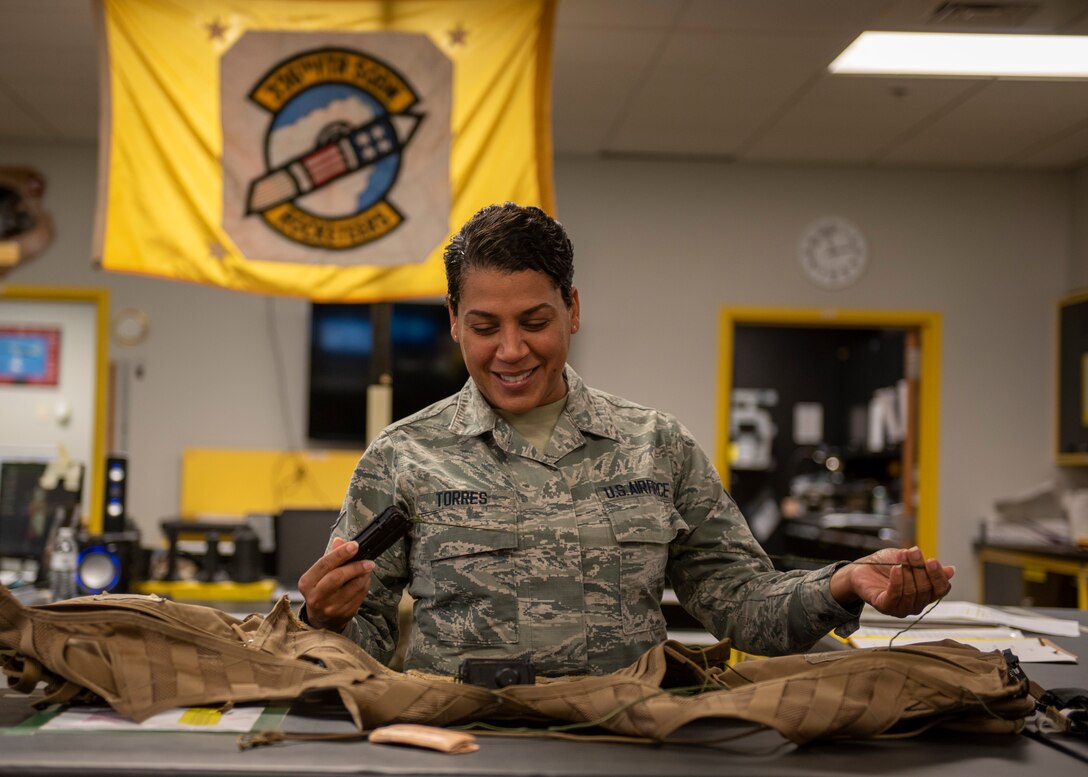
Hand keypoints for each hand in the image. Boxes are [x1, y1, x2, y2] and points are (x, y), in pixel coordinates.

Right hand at [297, 537, 374, 631]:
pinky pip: (359, 596)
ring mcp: (330, 608)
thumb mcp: (319, 574)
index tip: (354, 546)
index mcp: (307, 583)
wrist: (321, 619)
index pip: (324, 564)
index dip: (340, 553)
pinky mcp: (343, 614)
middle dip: (355, 567)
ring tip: (367, 569)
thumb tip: (340, 541)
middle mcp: (316, 597)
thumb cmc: (320, 590)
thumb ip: (330, 556)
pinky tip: (364, 580)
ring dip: (364, 576)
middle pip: (338, 577)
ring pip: (352, 587)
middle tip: (368, 561)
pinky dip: (365, 586)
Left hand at [830, 546, 954, 617]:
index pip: (941, 589)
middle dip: (919, 568)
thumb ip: (927, 566)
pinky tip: (896, 569)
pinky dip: (897, 582)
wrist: (861, 569)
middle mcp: (916, 604)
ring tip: (901, 556)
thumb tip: (951, 570)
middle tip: (913, 551)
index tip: (932, 560)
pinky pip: (895, 596)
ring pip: (911, 592)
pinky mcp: (885, 607)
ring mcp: (901, 608)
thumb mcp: (908, 561)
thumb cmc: (885, 565)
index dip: (938, 576)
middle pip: (925, 589)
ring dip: (907, 572)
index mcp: (926, 593)